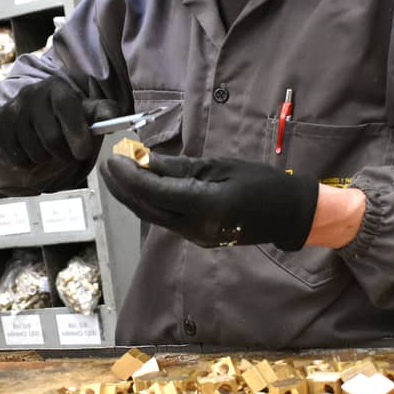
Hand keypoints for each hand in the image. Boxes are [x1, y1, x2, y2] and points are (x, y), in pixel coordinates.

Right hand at [0, 76, 120, 166]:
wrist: (34, 113)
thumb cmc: (67, 114)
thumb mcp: (88, 110)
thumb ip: (104, 113)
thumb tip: (112, 122)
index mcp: (57, 88)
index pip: (66, 106)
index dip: (76, 131)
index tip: (83, 151)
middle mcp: (31, 94)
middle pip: (50, 137)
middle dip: (64, 154)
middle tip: (70, 155)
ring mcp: (12, 110)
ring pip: (33, 151)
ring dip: (46, 159)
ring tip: (50, 150)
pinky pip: (15, 158)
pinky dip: (28, 162)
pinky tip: (32, 151)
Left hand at [100, 152, 319, 250]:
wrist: (288, 214)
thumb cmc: (260, 182)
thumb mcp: (221, 166)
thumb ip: (181, 168)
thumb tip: (145, 161)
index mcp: (206, 205)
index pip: (156, 192)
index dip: (130, 176)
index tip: (114, 157)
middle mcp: (196, 227)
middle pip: (147, 208)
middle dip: (122, 187)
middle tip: (106, 164)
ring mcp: (195, 236)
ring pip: (153, 216)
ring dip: (131, 196)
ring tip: (115, 174)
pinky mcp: (196, 237)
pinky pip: (165, 219)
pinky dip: (148, 202)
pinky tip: (139, 187)